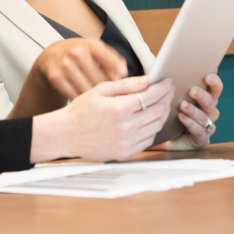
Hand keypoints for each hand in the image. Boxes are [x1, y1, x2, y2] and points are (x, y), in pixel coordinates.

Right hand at [30, 76, 174, 162]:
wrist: (66, 134)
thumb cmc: (80, 110)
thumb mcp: (99, 90)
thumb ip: (125, 84)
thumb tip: (147, 80)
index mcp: (118, 108)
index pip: (151, 96)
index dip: (163, 87)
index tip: (167, 82)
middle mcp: (125, 127)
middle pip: (158, 111)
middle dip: (166, 98)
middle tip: (168, 90)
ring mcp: (126, 142)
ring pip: (157, 126)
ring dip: (163, 112)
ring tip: (161, 103)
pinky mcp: (126, 153)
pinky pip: (149, 140)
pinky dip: (154, 128)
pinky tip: (150, 119)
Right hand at [33, 38, 127, 99]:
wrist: (51, 55)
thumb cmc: (79, 54)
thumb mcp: (96, 51)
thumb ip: (112, 61)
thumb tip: (124, 75)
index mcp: (90, 44)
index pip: (109, 60)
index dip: (118, 73)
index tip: (122, 81)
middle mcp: (76, 53)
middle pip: (100, 80)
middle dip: (107, 90)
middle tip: (111, 97)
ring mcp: (65, 65)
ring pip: (87, 90)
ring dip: (95, 98)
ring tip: (100, 101)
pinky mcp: (56, 77)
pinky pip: (74, 95)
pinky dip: (81, 100)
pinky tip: (85, 101)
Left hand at [155, 72, 222, 150]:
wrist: (163, 136)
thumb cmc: (169, 111)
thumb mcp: (172, 97)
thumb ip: (176, 85)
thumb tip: (171, 70)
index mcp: (206, 99)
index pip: (215, 89)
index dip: (214, 82)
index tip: (209, 75)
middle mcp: (209, 113)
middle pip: (211, 103)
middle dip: (203, 96)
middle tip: (192, 90)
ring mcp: (207, 127)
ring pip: (204, 117)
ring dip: (194, 110)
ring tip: (183, 105)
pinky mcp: (201, 140)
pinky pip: (199, 132)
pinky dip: (191, 124)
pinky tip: (182, 117)